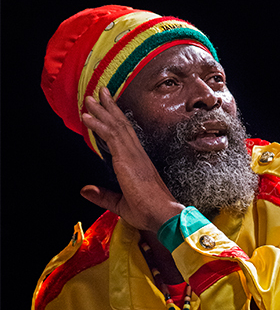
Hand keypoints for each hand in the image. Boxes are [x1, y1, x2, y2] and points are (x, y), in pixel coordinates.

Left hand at [80, 87, 184, 230]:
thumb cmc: (149, 213)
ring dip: (102, 110)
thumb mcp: (120, 205)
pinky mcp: (127, 159)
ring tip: (90, 98)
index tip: (108, 109)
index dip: (116, 122)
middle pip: (122, 126)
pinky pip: (111, 136)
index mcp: (139, 165)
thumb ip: (102, 196)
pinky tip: (87, 116)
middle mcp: (138, 156)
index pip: (126, 138)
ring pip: (116, 126)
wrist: (163, 216)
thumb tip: (85, 190)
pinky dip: (98, 124)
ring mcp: (133, 155)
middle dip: (110, 108)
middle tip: (100, 93)